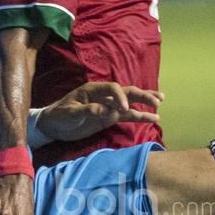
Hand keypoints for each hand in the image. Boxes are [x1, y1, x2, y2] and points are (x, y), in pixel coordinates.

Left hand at [36, 82, 162, 142]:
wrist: (54, 125)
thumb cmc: (59, 116)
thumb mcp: (70, 113)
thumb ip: (87, 111)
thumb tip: (103, 110)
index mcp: (94, 90)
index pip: (113, 88)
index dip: (120, 96)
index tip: (123, 109)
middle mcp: (105, 96)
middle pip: (127, 92)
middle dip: (142, 96)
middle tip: (156, 101)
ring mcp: (109, 107)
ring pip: (131, 102)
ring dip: (145, 102)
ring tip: (160, 103)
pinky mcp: (110, 118)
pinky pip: (127, 116)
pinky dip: (140, 116)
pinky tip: (153, 118)